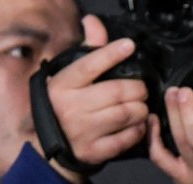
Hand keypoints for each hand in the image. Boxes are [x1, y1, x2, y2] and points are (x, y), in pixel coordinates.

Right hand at [44, 16, 149, 183]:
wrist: (51, 148)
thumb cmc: (64, 106)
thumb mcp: (68, 78)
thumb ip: (87, 51)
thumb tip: (93, 22)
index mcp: (63, 85)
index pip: (90, 65)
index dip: (111, 54)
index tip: (129, 46)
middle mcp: (71, 107)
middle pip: (116, 92)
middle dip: (137, 88)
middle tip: (141, 89)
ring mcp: (82, 131)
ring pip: (125, 114)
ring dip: (140, 109)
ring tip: (141, 106)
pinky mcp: (94, 151)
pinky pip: (125, 139)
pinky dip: (137, 130)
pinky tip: (138, 125)